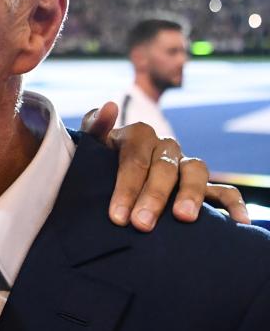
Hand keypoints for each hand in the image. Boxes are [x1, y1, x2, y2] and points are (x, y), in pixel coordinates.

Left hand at [80, 102, 250, 231]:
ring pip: (196, 171)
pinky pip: (224, 190)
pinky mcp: (203, 185)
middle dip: (153, 196)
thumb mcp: (91, 146)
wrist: (109, 172)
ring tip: (183, 217)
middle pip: (164, 167)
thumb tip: (110, 106)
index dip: (126, 186)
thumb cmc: (98, 162)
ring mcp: (185, 164)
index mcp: (138, 135)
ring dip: (191, 193)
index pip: (135, 157)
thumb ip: (94, 127)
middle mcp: (164, 147)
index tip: (117, 216)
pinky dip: (234, 204)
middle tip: (141, 224)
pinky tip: (238, 222)